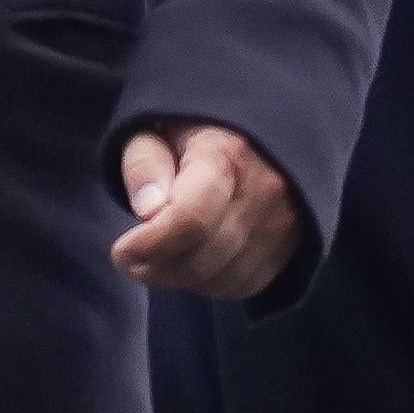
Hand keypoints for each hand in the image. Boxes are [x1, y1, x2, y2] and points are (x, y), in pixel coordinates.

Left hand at [109, 121, 301, 299]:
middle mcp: (264, 191)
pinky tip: (192, 260)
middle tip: (129, 259)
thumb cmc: (194, 128)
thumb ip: (146, 163)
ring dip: (180, 279)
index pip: (191, 218)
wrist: (260, 127)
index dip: (151, 244)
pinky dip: (210, 284)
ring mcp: (283, 222)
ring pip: (222, 279)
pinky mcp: (291, 245)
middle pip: (202, 258)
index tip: (121, 250)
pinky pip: (244, 286)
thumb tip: (148, 211)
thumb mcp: (156, 126)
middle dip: (155, 268)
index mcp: (227, 153)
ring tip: (158, 257)